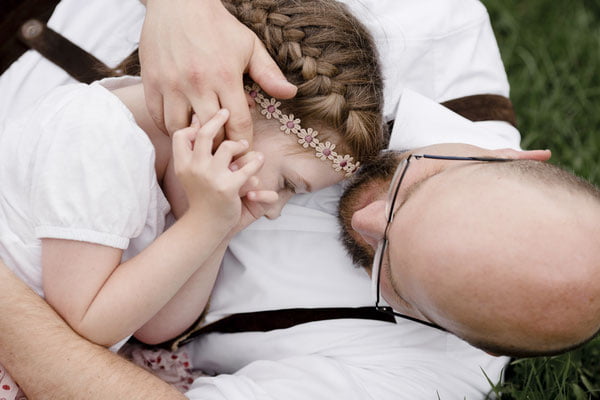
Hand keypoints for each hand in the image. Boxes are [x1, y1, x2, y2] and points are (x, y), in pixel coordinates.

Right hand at [140, 0, 296, 142]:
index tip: (246, 149)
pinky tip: (182, 125)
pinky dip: (169, 127)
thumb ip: (268, 73)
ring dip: (193, 139)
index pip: (239, 123)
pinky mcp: (151, 82)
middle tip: (225, 150)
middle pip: (211, 133)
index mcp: (224, 76)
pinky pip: (158, 118)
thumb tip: (290, 93)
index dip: (244, 142)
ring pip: (181, 130)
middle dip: (221, 146)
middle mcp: (197, 83)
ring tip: (202, 138)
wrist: (179, 3)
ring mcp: (171, 83)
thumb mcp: (249, 46)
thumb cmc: (218, 26)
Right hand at [172, 111, 274, 229]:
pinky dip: (255, 162)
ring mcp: (211, 178)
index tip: (203, 117)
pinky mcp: (228, 188)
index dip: (192, 124)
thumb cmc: (199, 195)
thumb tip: (196, 120)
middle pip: (205, 134)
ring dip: (240, 144)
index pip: (181, 134)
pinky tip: (258, 160)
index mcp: (182, 164)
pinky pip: (247, 167)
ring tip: (245, 146)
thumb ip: (191, 150)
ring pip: (228, 146)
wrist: (204, 226)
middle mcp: (194, 168)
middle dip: (217, 118)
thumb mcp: (188, 173)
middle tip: (225, 112)